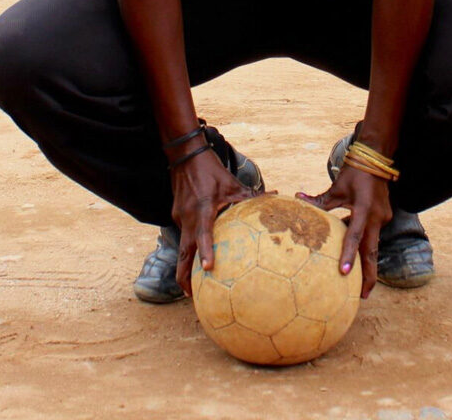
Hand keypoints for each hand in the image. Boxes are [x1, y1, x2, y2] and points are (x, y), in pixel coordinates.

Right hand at [170, 148, 262, 295]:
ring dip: (185, 266)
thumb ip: (250, 196)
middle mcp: (188, 216)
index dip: (205, 252)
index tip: (208, 269)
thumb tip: (275, 198)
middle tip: (193, 296)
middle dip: (185, 276)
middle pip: (183, 253)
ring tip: (193, 286)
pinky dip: (189, 247)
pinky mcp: (176, 214)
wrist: (184, 155)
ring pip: (181, 247)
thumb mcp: (231, 182)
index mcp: (203, 209)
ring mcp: (179, 217)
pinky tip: (197, 254)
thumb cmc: (211, 169)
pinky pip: (183, 234)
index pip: (203, 234)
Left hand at [298, 167, 392, 297]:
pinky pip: (372, 233)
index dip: (349, 254)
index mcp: (363, 209)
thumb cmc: (353, 173)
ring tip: (359, 285)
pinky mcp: (384, 217)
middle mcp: (376, 217)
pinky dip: (364, 244)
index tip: (344, 273)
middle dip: (369, 276)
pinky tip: (356, 255)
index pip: (355, 236)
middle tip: (362, 296)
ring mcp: (382, 218)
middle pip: (372, 252)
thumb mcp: (336, 186)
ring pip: (374, 245)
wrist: (376, 160)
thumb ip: (320, 199)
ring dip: (367, 263)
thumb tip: (298, 198)